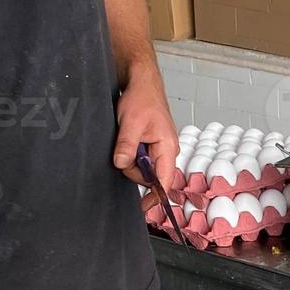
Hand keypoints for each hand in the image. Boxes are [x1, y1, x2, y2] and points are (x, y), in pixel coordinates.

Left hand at [111, 62, 177, 192]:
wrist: (141, 81)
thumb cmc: (142, 97)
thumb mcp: (131, 122)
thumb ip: (127, 146)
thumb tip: (121, 164)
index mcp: (168, 147)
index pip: (165, 180)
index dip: (155, 196)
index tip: (144, 208)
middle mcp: (166, 151)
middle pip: (150, 177)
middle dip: (133, 171)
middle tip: (121, 154)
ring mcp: (159, 149)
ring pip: (143, 169)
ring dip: (129, 161)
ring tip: (124, 140)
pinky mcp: (151, 146)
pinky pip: (140, 159)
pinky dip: (130, 155)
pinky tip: (127, 142)